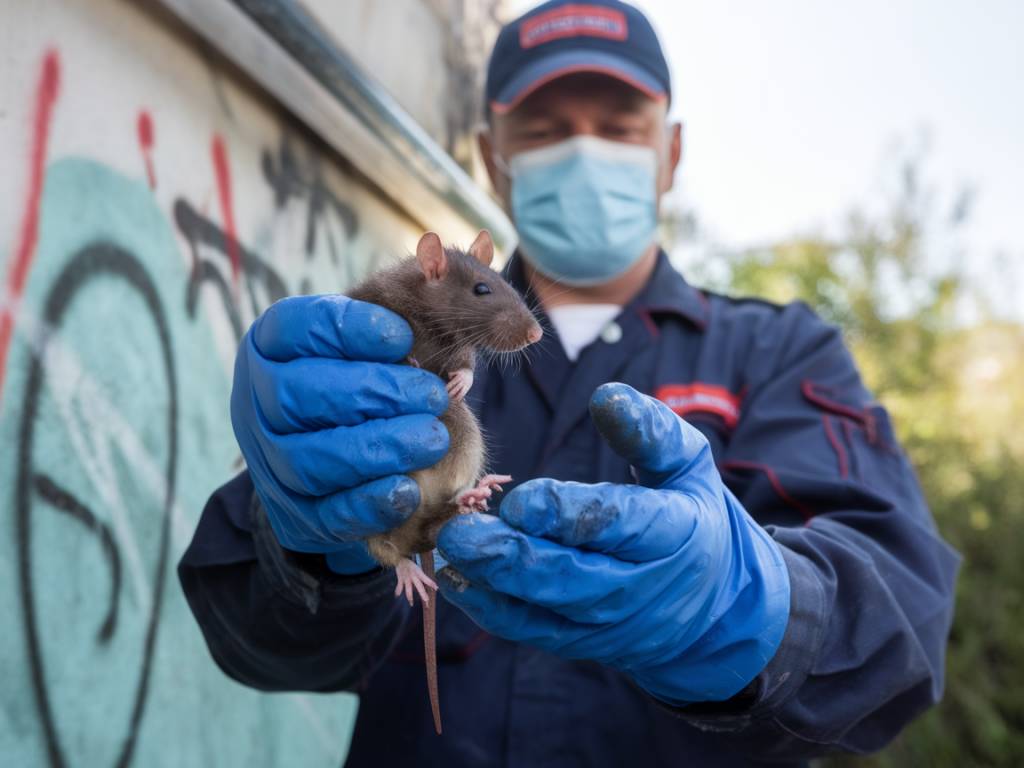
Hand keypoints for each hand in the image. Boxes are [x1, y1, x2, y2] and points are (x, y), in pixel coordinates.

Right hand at [231, 295, 448, 573]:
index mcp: (273, 344)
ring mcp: (268, 459)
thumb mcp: (377, 345)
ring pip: (307, 459)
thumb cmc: (366, 379)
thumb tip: (445, 338)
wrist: (337, 451)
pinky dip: (368, 504)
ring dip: (376, 450)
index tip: (403, 338)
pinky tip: (409, 490)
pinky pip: (323, 513)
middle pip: (298, 395)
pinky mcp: (291, 511)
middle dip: (373, 393)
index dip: (350, 331)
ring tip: (432, 440)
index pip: (296, 328)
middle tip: (432, 396)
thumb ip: (406, 332)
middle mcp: (259, 399)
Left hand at [436, 382, 790, 703]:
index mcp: (671, 532)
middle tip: (459, 528)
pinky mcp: (585, 643)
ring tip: (449, 547)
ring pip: (544, 609)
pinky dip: (490, 609)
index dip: (562, 514)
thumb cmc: (690, 513)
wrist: (714, 606)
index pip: (613, 524)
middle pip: (568, 576)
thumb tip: (605, 396)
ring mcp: (611, 623)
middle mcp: (641, 586)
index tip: (518, 498)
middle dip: (509, 554)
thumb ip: (650, 430)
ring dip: (490, 580)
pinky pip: (533, 632)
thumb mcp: (688, 464)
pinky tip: (456, 578)